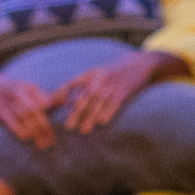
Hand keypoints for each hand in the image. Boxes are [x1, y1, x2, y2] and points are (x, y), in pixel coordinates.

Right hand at [0, 76, 58, 150]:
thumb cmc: (10, 91)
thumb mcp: (26, 88)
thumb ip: (42, 97)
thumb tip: (61, 102)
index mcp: (27, 88)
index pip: (43, 103)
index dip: (51, 116)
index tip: (55, 129)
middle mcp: (18, 94)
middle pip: (35, 112)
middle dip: (44, 129)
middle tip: (49, 143)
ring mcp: (8, 103)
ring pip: (25, 119)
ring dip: (34, 133)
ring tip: (41, 145)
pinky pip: (12, 124)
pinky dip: (20, 132)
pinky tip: (26, 139)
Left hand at [56, 51, 170, 134]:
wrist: (139, 64)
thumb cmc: (114, 72)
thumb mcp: (96, 73)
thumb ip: (82, 84)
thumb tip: (66, 101)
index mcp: (89, 74)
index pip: (72, 83)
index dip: (62, 93)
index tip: (55, 106)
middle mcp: (99, 78)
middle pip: (85, 97)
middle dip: (76, 112)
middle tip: (69, 126)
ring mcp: (112, 84)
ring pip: (99, 103)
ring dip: (91, 117)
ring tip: (84, 130)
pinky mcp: (124, 90)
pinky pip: (115, 102)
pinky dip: (108, 112)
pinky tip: (103, 121)